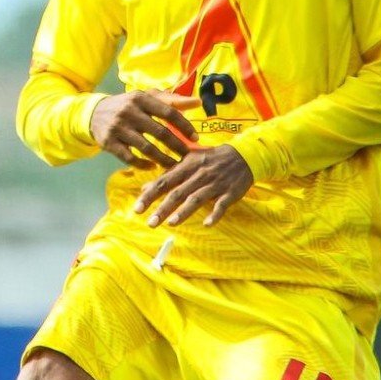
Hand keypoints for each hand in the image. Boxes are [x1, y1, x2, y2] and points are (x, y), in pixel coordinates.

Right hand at [89, 90, 195, 168]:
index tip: (196, 138)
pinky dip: (143, 164)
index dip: (184, 126)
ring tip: (175, 166)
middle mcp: (129, 112)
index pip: (168, 112)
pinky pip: (129, 158)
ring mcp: (118, 128)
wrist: (94, 113)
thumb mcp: (146, 97)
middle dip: (177, 146)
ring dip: (163, 159)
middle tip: (189, 157)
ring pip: (146, 148)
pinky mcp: (109, 142)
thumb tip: (198, 102)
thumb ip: (171, 100)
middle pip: (160, 132)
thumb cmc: (128, 105)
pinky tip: (153, 167)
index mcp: (140, 98)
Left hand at [135, 145, 254, 227]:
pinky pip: (222, 205)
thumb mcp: (188, 162)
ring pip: (197, 199)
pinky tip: (207, 224)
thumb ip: (168, 174)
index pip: (164, 181)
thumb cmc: (210, 159)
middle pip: (178, 193)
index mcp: (187, 166)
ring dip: (184, 212)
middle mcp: (199, 174)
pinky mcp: (230, 192)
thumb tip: (146, 187)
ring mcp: (215, 184)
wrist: (243, 155)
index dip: (150, 195)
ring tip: (171, 223)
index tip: (137, 208)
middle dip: (163, 208)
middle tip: (150, 223)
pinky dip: (215, 214)